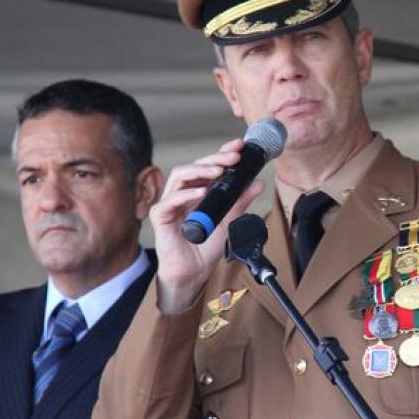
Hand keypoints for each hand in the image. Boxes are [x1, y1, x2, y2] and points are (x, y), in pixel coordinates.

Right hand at [150, 138, 264, 312]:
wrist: (195, 271)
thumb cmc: (207, 245)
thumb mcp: (230, 220)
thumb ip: (241, 201)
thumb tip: (258, 183)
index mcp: (198, 189)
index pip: (209, 165)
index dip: (222, 152)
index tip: (239, 146)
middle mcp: (183, 192)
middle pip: (195, 165)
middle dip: (216, 158)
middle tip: (234, 157)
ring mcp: (171, 202)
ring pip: (180, 175)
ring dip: (201, 170)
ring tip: (219, 171)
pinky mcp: (161, 216)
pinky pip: (170, 200)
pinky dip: (186, 194)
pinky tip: (201, 192)